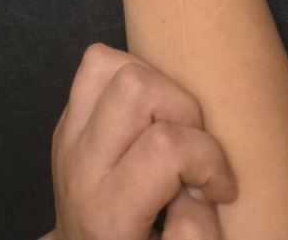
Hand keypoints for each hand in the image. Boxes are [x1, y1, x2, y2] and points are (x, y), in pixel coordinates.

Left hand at [45, 43, 235, 239]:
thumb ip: (197, 230)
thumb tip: (202, 182)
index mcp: (107, 213)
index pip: (165, 147)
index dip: (210, 161)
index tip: (220, 189)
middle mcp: (81, 167)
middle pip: (134, 87)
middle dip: (183, 108)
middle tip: (192, 149)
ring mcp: (67, 137)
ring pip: (108, 63)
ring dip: (155, 84)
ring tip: (171, 124)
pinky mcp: (67, 119)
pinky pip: (96, 65)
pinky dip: (132, 75)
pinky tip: (149, 115)